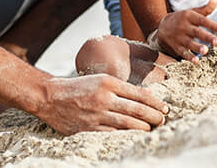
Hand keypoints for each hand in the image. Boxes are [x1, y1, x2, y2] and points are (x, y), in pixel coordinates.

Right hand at [38, 74, 168, 134]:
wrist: (51, 97)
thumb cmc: (79, 87)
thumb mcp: (100, 79)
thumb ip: (119, 88)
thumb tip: (143, 97)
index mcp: (109, 82)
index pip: (138, 94)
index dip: (154, 102)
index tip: (164, 108)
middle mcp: (104, 97)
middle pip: (136, 109)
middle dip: (153, 116)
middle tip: (163, 120)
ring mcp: (97, 114)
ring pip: (127, 123)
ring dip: (143, 128)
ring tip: (152, 129)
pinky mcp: (89, 128)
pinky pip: (112, 134)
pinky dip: (126, 136)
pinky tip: (134, 137)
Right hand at [156, 0, 216, 61]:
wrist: (162, 26)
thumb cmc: (182, 19)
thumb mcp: (192, 12)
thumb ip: (205, 9)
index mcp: (189, 16)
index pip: (202, 20)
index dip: (213, 25)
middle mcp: (184, 26)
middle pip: (197, 32)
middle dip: (207, 37)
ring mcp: (179, 37)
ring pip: (189, 43)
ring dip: (197, 47)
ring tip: (206, 51)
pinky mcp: (176, 47)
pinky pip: (182, 53)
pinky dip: (189, 57)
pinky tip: (196, 61)